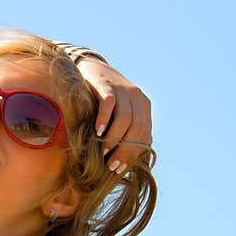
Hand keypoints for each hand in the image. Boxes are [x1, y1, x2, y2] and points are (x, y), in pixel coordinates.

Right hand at [76, 57, 152, 173]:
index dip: (133, 154)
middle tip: (111, 165)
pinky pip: (109, 104)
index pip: (144, 135)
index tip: (120, 169)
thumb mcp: (119, 113)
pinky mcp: (106, 84)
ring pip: (125, 119)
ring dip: (114, 139)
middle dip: (124, 150)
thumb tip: (125, 162)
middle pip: (137, 128)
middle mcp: (137, 97)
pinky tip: (97, 131)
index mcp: (144, 106)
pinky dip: (104, 119)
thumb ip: (126, 130)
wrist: (90, 67)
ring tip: (103, 152)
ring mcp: (122, 89)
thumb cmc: (102, 98)